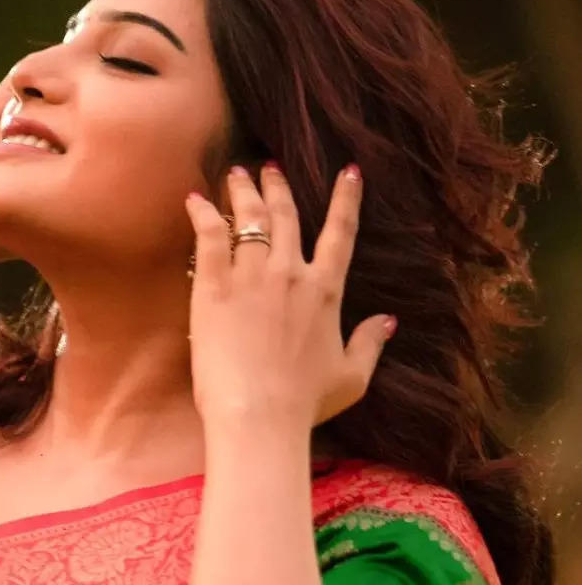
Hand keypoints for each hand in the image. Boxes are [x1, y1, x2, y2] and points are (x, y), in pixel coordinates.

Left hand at [184, 163, 394, 427]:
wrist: (259, 416)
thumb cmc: (304, 404)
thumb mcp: (351, 378)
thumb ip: (370, 344)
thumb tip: (389, 321)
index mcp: (325, 291)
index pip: (340, 233)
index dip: (346, 200)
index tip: (348, 172)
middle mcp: (290, 273)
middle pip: (285, 216)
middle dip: (278, 187)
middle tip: (268, 169)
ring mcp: (250, 277)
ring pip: (249, 218)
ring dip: (243, 191)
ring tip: (237, 174)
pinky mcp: (213, 288)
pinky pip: (209, 236)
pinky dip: (203, 213)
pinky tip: (195, 199)